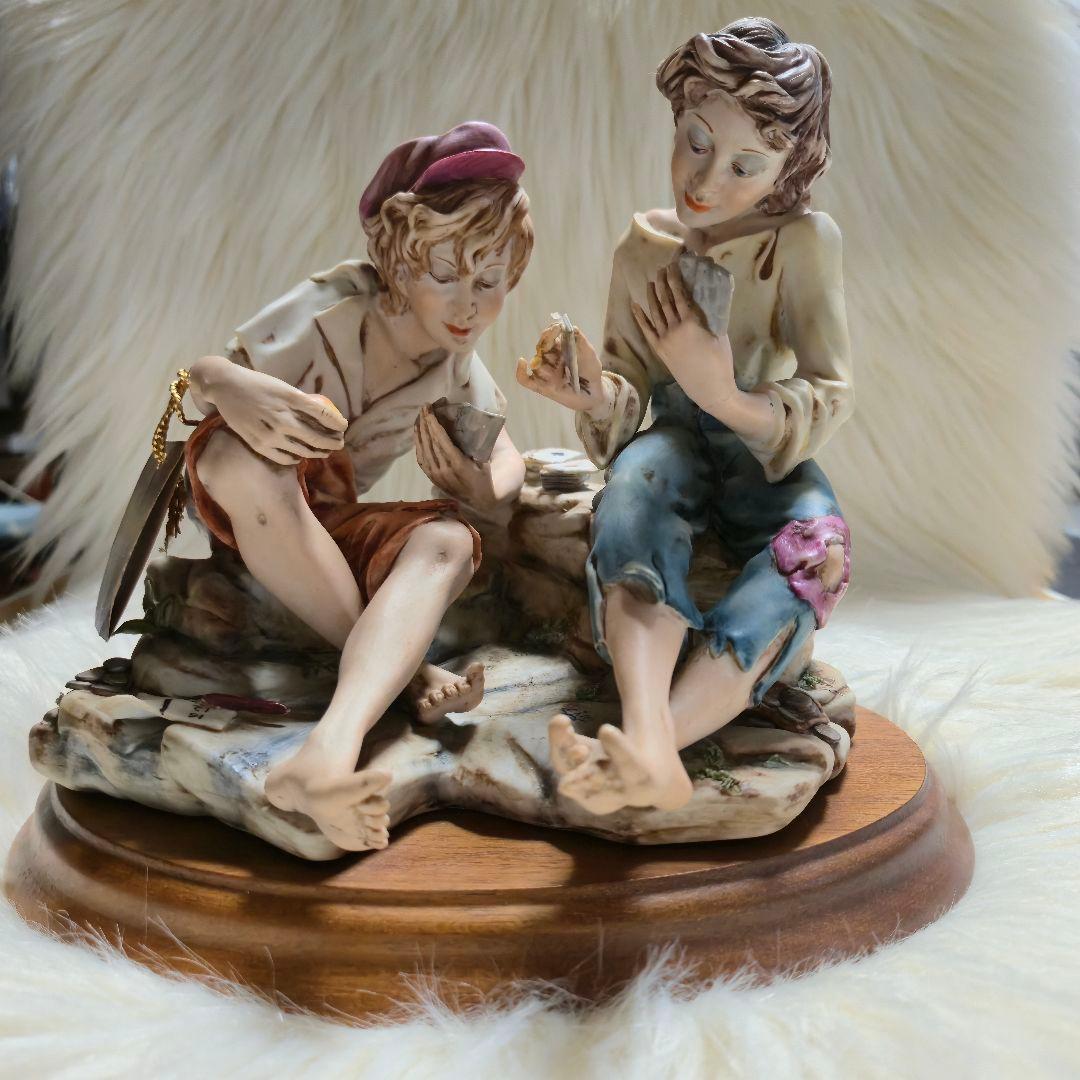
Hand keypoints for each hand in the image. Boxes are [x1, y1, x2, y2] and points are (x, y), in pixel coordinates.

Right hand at [197, 359, 346, 464]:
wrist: (225, 387)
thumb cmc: (258, 384)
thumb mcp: (283, 387)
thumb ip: (301, 402)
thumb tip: (322, 417)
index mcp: (291, 399)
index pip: (325, 416)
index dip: (338, 425)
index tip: (343, 428)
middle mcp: (283, 418)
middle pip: (317, 438)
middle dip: (332, 443)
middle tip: (338, 444)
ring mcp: (270, 433)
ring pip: (303, 451)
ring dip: (318, 453)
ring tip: (324, 452)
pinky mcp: (259, 444)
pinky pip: (285, 458)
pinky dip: (296, 459)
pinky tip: (300, 456)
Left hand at [414, 405, 496, 507]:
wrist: (491, 501)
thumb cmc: (497, 477)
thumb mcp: (498, 456)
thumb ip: (490, 435)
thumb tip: (487, 410)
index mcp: (461, 466)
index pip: (441, 441)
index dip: (434, 424)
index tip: (430, 408)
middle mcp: (446, 472)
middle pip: (430, 444)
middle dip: (426, 423)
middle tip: (425, 406)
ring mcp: (438, 478)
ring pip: (424, 451)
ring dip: (421, 432)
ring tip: (421, 415)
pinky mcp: (435, 480)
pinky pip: (422, 460)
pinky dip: (418, 445)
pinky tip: (418, 433)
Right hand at [515, 325, 605, 413]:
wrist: (595, 393)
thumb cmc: (591, 372)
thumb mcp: (589, 354)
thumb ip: (581, 341)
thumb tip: (571, 327)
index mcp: (558, 349)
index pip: (549, 336)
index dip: (551, 331)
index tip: (558, 327)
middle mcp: (550, 359)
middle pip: (540, 348)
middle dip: (547, 342)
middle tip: (554, 338)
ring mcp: (545, 373)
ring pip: (536, 364)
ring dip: (546, 363)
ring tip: (562, 370)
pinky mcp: (542, 387)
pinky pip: (525, 380)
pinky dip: (520, 372)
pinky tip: (522, 362)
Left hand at [631, 261, 737, 413]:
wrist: (710, 388)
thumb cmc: (720, 361)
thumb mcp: (720, 334)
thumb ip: (709, 316)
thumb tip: (704, 299)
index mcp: (691, 322)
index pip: (679, 294)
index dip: (675, 279)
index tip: (673, 266)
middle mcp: (674, 329)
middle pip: (665, 301)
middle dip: (662, 283)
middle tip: (661, 269)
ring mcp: (664, 340)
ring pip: (655, 313)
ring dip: (651, 296)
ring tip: (650, 282)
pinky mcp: (660, 351)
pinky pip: (646, 331)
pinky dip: (640, 318)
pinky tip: (635, 306)